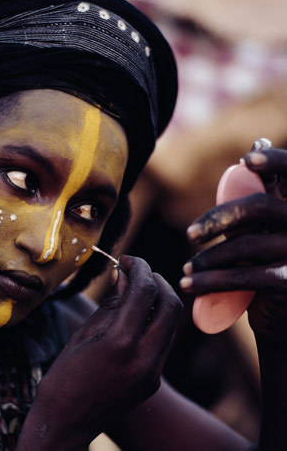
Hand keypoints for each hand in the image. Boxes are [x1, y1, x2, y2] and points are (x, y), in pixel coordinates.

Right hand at [18, 255, 182, 449]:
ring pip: (171, 322)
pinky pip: (164, 340)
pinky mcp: (154, 380)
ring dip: (159, 299)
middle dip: (158, 280)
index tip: (127, 259)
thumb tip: (124, 276)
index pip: (145, 291)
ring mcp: (153, 372)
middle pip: (171, 304)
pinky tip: (136, 314)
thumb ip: (110, 303)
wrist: (67, 424)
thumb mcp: (82, 334)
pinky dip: (155, 319)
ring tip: (136, 289)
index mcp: (120, 342)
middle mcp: (145, 358)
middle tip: (137, 271)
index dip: (139, 267)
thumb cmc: (64, 376)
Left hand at [181, 147, 286, 341]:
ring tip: (186, 269)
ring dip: (207, 258)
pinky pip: (244, 277)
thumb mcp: (268, 228)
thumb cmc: (270, 262)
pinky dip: (211, 282)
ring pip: (245, 245)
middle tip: (189, 235)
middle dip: (218, 218)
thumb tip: (254, 148)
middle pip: (259, 206)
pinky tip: (188, 285)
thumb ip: (261, 194)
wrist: (282, 315)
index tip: (248, 159)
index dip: (277, 162)